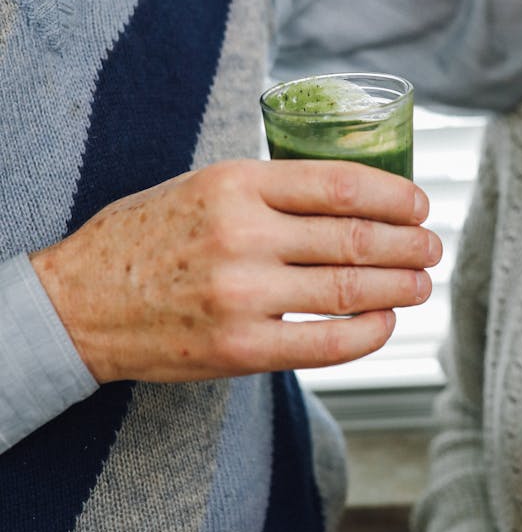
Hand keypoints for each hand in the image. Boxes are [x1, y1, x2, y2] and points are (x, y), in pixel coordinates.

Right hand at [31, 158, 441, 382]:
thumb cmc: (146, 238)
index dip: (394, 195)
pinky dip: (367, 333)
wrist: (79, 303)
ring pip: (348, 288)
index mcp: (236, 183)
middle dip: (408, 244)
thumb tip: (350, 197)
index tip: (420, 204)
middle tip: (433, 247)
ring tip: (420, 284)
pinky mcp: (240, 348)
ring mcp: (242, 294)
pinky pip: (325, 342)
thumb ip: (269, 190)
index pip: (340, 183)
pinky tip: (385, 323)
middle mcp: (242, 234)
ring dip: (398, 287)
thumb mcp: (202, 186)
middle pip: (354, 237)